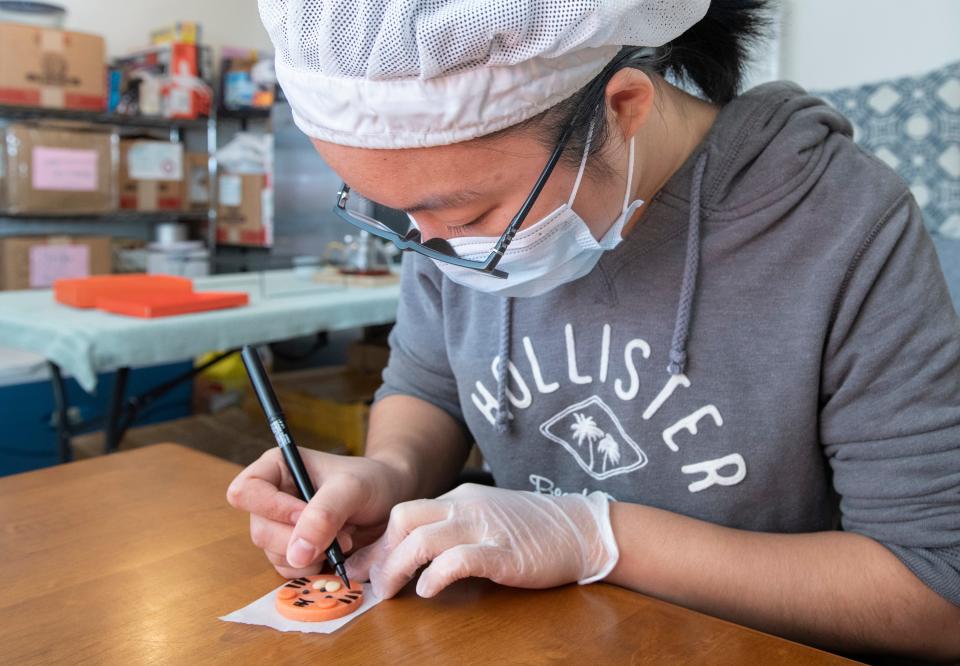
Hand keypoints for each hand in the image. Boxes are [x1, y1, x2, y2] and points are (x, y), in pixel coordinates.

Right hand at [226, 447, 410, 577]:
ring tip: (344, 540)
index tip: (305, 513)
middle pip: (260, 530)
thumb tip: (296, 554)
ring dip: (310, 556)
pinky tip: (336, 553)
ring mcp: (280, 527)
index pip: (245, 492)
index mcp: (276, 468)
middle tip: (340, 534)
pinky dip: (313, 567)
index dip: (272, 508)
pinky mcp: (294, 551)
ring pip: (274, 555)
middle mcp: (271, 498)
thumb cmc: (372, 482)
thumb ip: (324, 514)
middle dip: (300, 539)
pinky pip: (289, 570)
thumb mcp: (353, 488)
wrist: (391, 500)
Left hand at [346, 483, 618, 598]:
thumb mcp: (487, 518)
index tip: (364, 568)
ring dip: (397, 567)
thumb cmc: (534, 530)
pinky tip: (428, 591)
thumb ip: (453, 529)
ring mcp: (484, 528)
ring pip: (422, 538)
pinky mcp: (503, 552)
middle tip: (371, 583)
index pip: (405, 513)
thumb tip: (413, 556)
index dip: (378, 543)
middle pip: (403, 518)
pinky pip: (458, 559)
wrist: (582, 529)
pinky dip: (435, 576)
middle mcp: (466, 508)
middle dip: (379, 553)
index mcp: (460, 499)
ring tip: (389, 592)